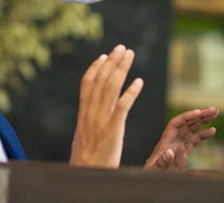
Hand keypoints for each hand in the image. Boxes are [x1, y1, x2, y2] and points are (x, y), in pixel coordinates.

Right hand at [69, 45, 142, 167]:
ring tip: (130, 54)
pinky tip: (139, 81)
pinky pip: (122, 107)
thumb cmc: (86, 163)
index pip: (87, 85)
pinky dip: (130, 92)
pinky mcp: (113, 130)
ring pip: (111, 88)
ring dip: (121, 68)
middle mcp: (91, 114)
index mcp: (83, 115)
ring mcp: (101, 121)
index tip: (103, 56)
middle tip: (121, 47)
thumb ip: (88, 124)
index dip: (95, 68)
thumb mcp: (83, 139)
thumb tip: (89, 116)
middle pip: (101, 81)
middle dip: (111, 62)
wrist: (86, 177)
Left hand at [143, 107, 218, 170]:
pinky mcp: (184, 151)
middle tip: (213, 109)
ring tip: (215, 113)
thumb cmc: (152, 174)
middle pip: (187, 123)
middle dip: (200, 115)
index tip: (199, 112)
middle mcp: (173, 139)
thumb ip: (162, 161)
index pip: (176, 123)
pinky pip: (195, 139)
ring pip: (192, 128)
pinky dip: (204, 134)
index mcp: (165, 140)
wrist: (154, 182)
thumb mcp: (156, 169)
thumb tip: (169, 152)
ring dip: (204, 120)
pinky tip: (212, 130)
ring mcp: (179, 144)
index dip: (187, 116)